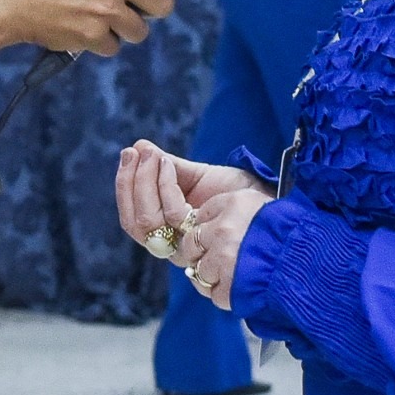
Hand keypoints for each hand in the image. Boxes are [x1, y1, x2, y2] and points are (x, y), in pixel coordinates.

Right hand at [0, 0, 183, 57]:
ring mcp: (106, 6)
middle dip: (152, 10)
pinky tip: (80, 25)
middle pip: (163, 5)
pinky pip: (114, 46)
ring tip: (98, 15)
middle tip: (136, 7)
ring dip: (124, 28)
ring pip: (140, 31)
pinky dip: (100, 42)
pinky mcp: (93, 34)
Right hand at [115, 141, 273, 310]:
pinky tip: (169, 164)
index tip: (128, 154)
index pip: (132, 220)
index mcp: (169, 230)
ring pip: (149, 221)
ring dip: (145, 182)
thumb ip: (168, 167)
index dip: (125, 188)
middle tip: (137, 153)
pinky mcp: (204, 241)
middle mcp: (175, 244)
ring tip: (153, 155)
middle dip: (131, 184)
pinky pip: (173, 213)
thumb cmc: (237, 192)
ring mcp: (189, 247)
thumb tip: (138, 147)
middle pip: (137, 223)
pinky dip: (165, 184)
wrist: (270, 201)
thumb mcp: (199, 175)